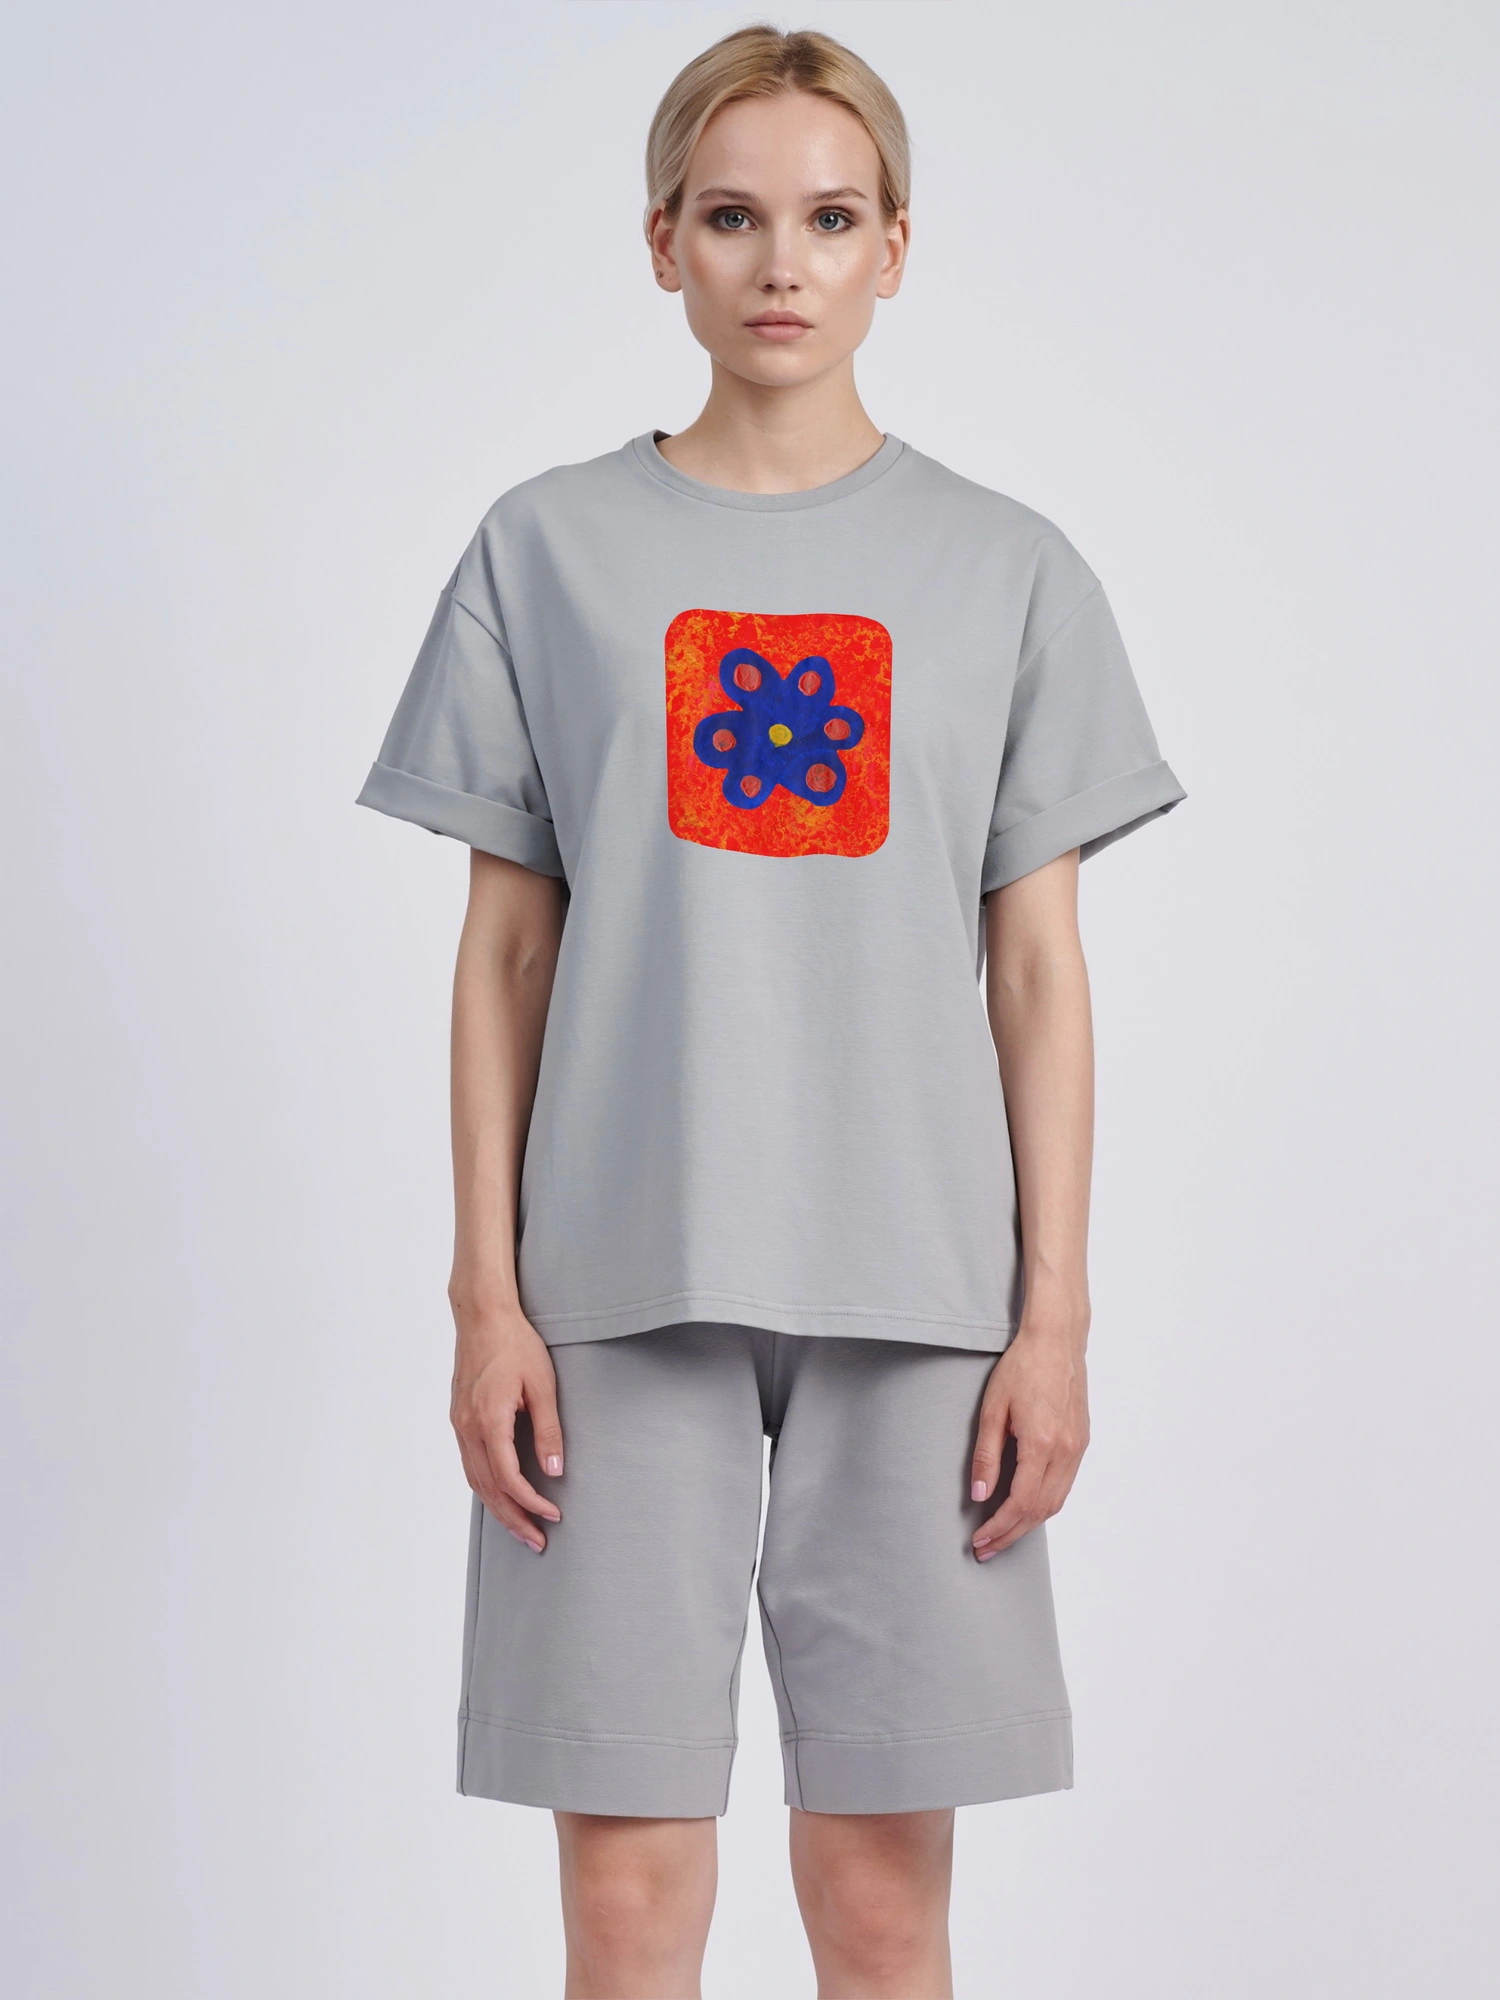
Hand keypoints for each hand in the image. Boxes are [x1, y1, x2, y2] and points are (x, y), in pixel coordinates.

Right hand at [449, 1297, 564, 1552]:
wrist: (483, 1316)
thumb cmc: (516, 1344)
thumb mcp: (543, 1384)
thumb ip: (549, 1430)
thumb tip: (556, 1471)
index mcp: (489, 1420)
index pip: (508, 1477)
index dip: (530, 1502)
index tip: (553, 1515)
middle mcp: (467, 1428)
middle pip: (488, 1488)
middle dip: (513, 1519)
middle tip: (537, 1541)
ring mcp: (459, 1424)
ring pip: (475, 1480)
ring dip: (498, 1508)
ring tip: (521, 1529)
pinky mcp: (459, 1419)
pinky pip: (469, 1464)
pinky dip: (485, 1487)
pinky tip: (501, 1496)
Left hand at [970, 1316, 1089, 1559]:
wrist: (1057, 1341)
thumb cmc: (1022, 1367)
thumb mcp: (992, 1410)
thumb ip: (986, 1455)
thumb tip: (979, 1495)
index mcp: (1041, 1444)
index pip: (1020, 1503)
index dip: (999, 1527)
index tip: (979, 1540)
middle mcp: (1066, 1451)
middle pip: (1040, 1511)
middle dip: (1011, 1534)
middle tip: (986, 1549)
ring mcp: (1078, 1448)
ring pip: (1055, 1502)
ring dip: (1029, 1524)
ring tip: (1003, 1535)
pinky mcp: (1082, 1442)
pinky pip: (1064, 1486)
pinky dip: (1044, 1504)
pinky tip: (1026, 1508)